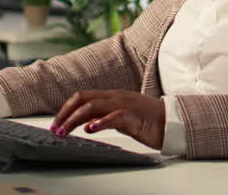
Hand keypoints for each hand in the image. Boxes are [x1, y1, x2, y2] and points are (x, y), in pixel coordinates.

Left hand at [50, 90, 165, 149]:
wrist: (171, 122)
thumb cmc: (146, 120)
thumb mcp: (120, 116)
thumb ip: (104, 116)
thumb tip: (85, 123)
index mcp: (111, 96)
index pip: (81, 97)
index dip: (66, 109)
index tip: (56, 123)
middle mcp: (115, 97)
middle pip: (83, 100)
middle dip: (66, 113)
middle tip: (56, 128)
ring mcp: (124, 105)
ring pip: (93, 107)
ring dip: (75, 119)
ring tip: (66, 131)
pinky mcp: (133, 116)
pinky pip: (114, 117)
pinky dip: (101, 122)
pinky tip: (91, 129)